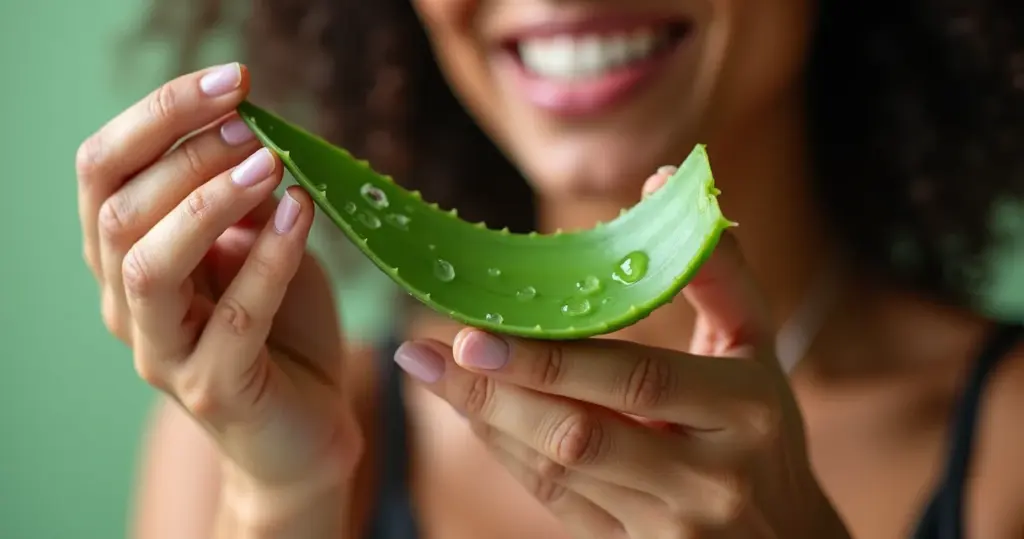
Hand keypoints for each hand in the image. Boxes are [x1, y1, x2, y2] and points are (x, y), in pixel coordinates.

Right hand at [77, 64, 360, 529]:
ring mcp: (163, 351)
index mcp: (127, 255)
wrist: (305, 428)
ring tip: (268, 164)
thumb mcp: (260, 248)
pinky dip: (269, 257)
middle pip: (118, 212)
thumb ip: (246, 201)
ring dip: (206, 204)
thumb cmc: (281, 332)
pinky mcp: (213, 389)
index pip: (106, 170)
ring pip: (150, 266)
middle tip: (251, 125)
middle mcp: (128, 302)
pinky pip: (234, 317)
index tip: (230, 79)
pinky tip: (302, 213)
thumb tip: (254, 135)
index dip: (159, 116)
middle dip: (184, 154)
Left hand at [394, 170, 850, 537]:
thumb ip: (715, 269)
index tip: (474, 330)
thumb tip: (658, 180)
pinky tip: (473, 414)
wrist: (784, 536)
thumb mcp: (757, 346)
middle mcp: (710, 479)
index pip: (637, 380)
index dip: (553, 360)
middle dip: (495, 394)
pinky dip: (508, 455)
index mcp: (744, 410)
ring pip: (559, 473)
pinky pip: (556, 503)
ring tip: (428, 375)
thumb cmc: (761, 425)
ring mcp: (670, 527)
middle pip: (582, 435)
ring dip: (487, 421)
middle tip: (424, 354)